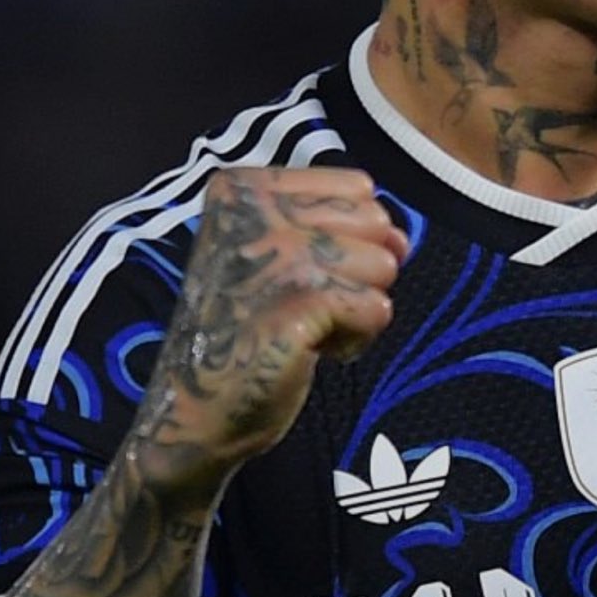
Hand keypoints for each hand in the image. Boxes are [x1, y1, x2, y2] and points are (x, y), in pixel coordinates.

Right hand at [127, 166, 408, 501]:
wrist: (195, 409)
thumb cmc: (245, 329)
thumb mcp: (280, 255)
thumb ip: (340, 228)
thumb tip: (401, 240)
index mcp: (244, 186)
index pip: (358, 188)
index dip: (351, 238)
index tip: (302, 275)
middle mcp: (254, 209)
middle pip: (375, 223)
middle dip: (360, 272)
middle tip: (306, 305)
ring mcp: (276, 256)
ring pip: (382, 267)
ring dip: (356, 310)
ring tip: (305, 330)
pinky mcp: (298, 305)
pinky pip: (377, 309)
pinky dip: (355, 339)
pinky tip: (311, 352)